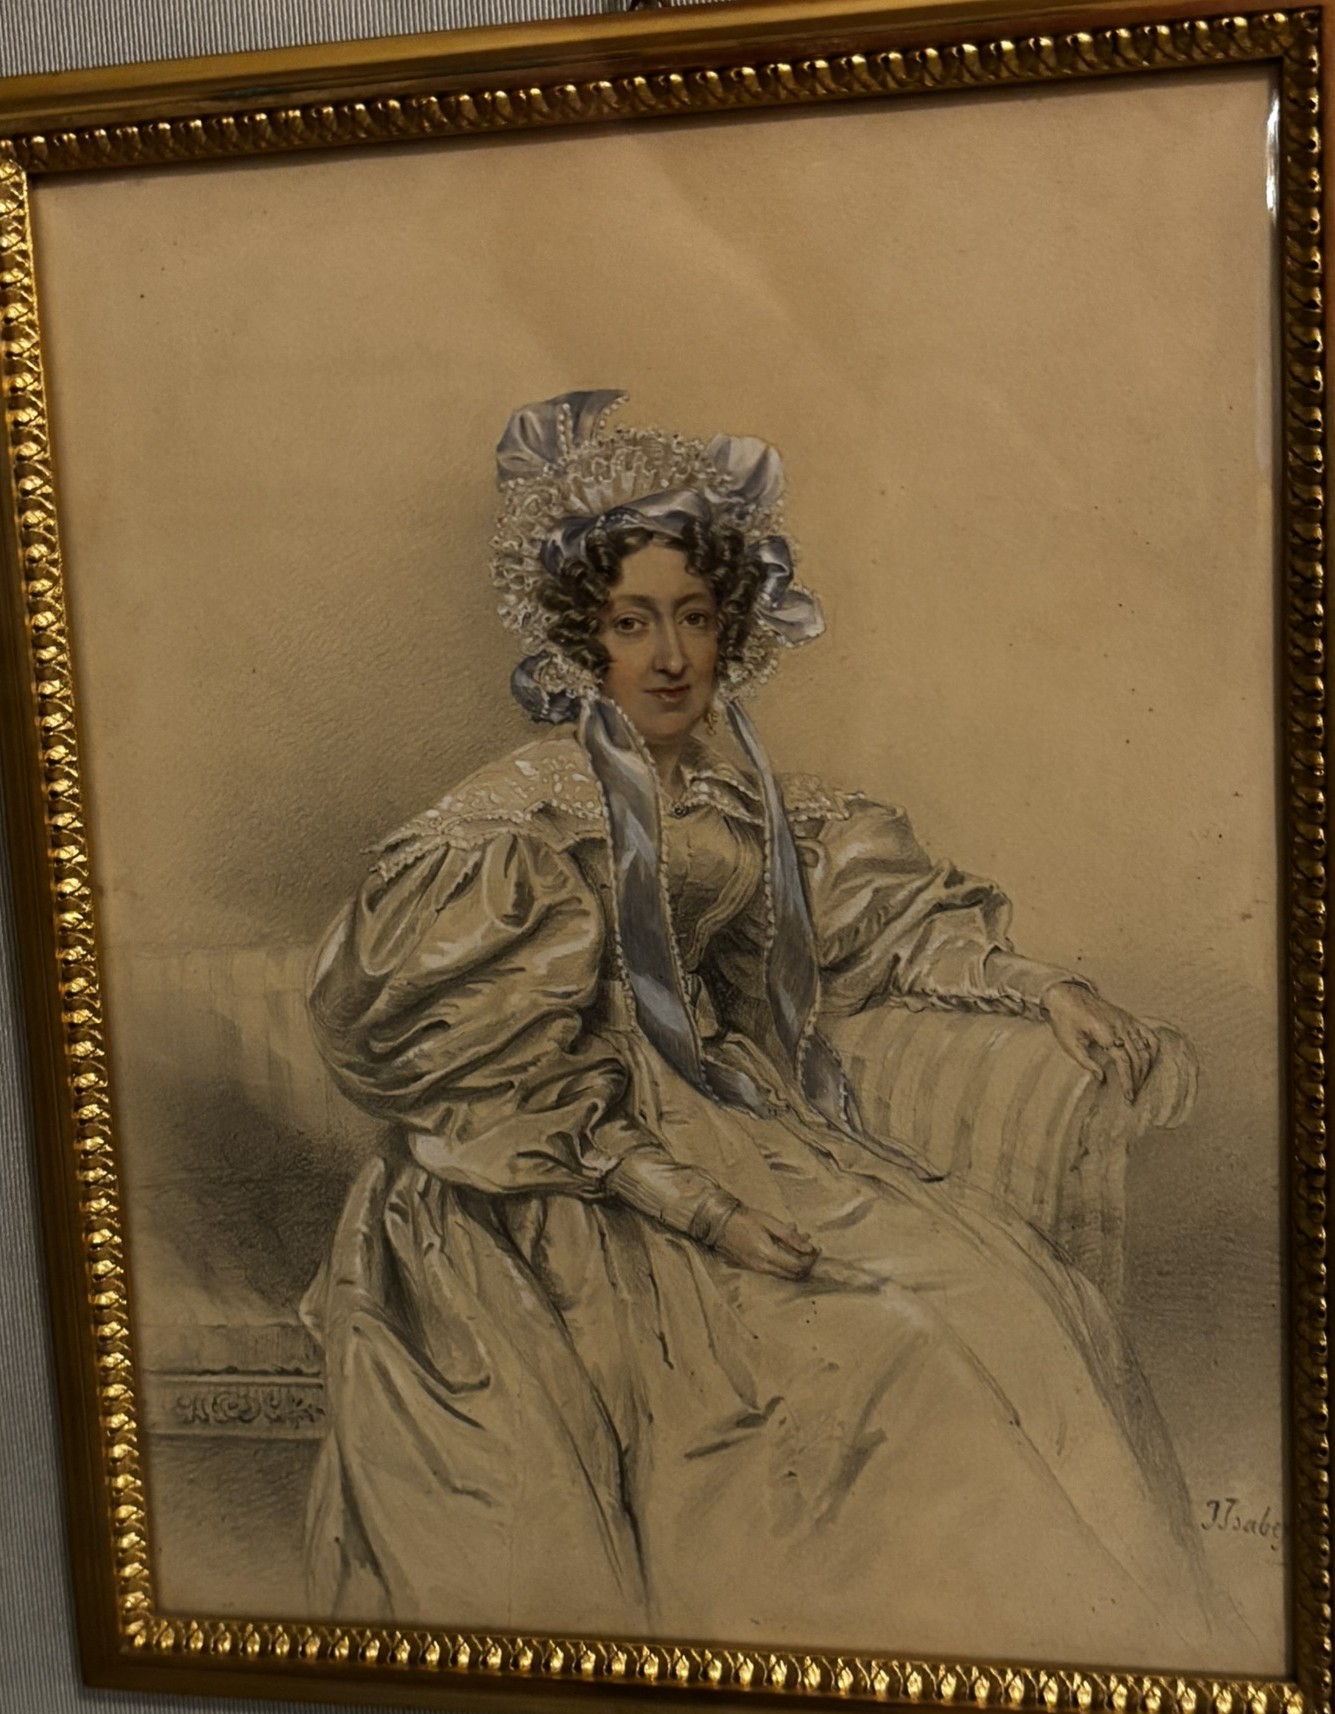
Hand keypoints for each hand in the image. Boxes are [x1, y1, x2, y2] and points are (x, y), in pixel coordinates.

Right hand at [714, 1207, 819, 1278]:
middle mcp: (763, 1266)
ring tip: (799, 1242)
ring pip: (785, 1274)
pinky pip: (775, 1270)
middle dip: (806, 1263)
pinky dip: (785, 1261)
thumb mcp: (770, 1222)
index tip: (816, 1248)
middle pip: (793, 1274)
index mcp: (768, 1254)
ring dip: (796, 1261)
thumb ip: (791, 1236)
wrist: (720, 1223)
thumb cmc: (745, 1218)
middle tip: (811, 1248)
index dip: (810, 1259)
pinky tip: (785, 1244)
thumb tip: (810, 1248)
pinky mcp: (754, 1267)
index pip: (797, 1266)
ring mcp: (757, 1269)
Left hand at [1044, 981, 1158, 1102]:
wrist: (1066, 995)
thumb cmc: (1065, 1020)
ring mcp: (1127, 1020)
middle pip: (1138, 1058)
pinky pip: (1149, 1034)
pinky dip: (1152, 1049)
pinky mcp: (1128, 1018)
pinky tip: (1149, 1062)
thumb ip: (1086, 1062)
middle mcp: (1121, 1026)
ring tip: (1140, 1083)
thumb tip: (1101, 1079)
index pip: (1124, 1062)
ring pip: (1146, 1048)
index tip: (1128, 1097)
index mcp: (1106, 1033)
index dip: (1128, 1081)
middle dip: (1137, 1079)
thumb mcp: (1069, 1044)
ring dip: (1146, 1068)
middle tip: (1133, 1096)